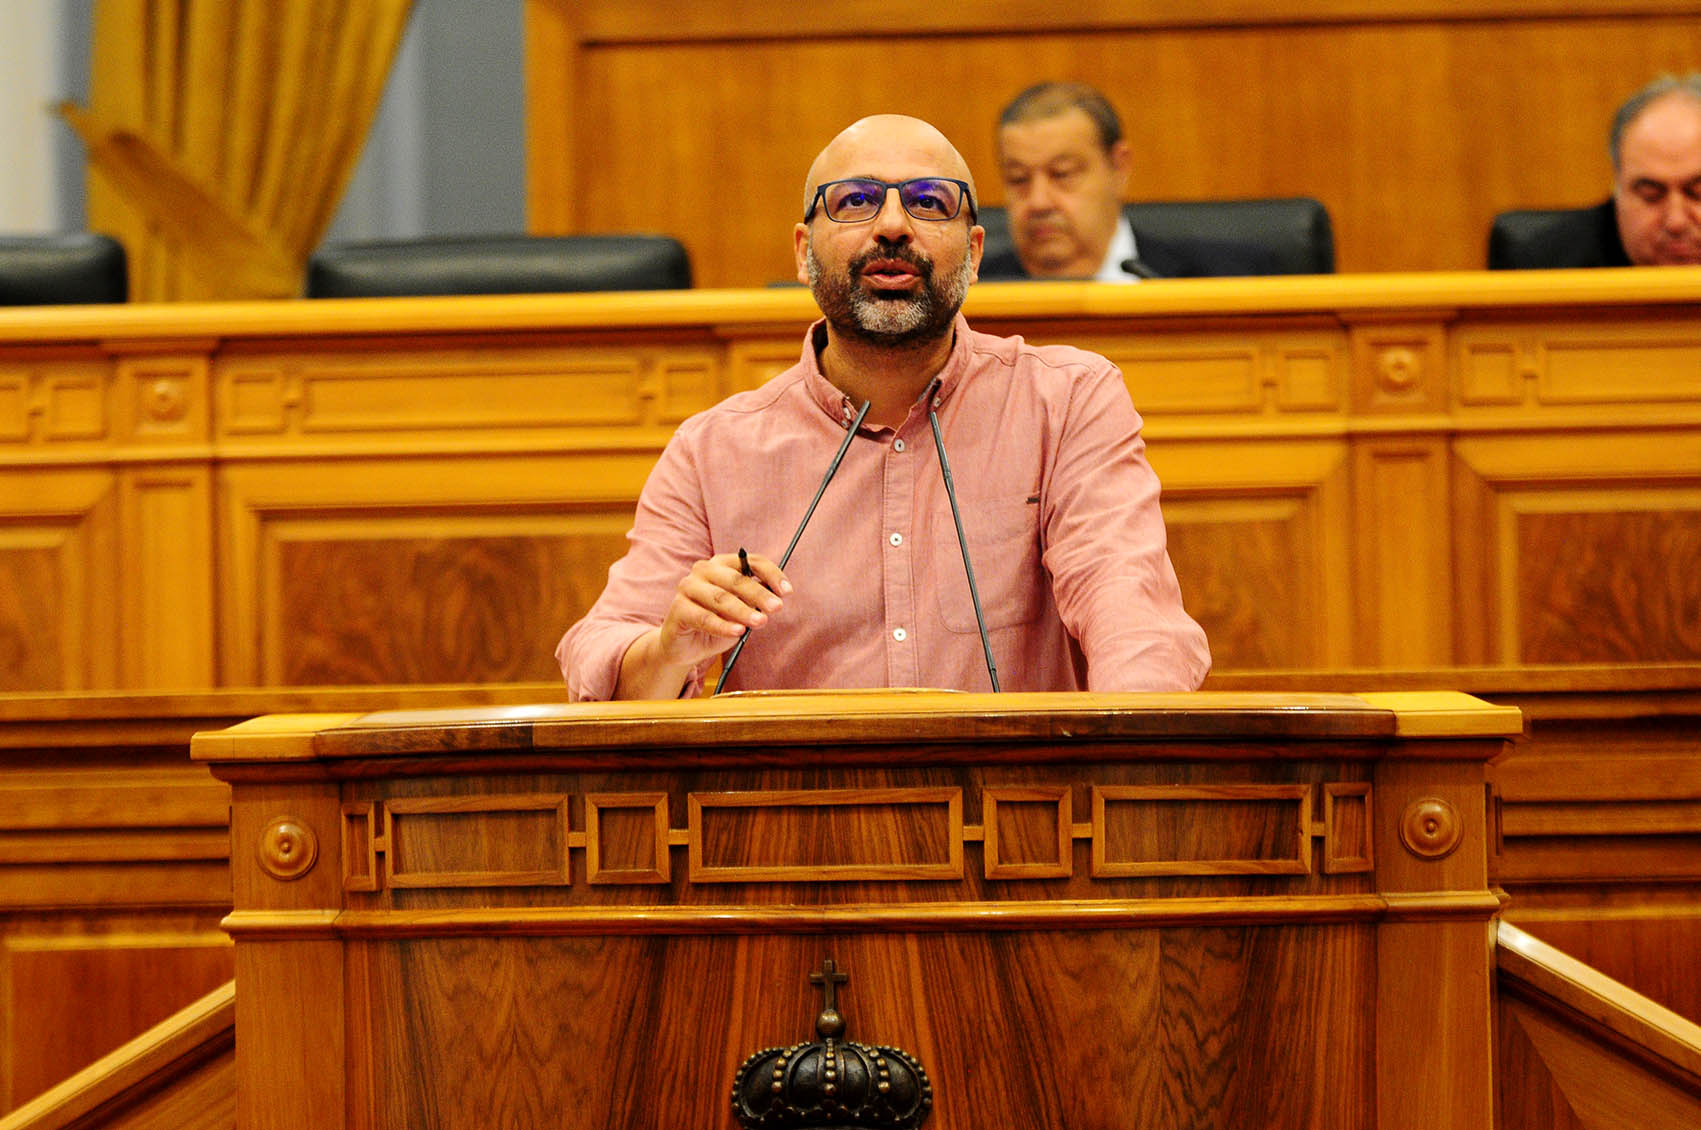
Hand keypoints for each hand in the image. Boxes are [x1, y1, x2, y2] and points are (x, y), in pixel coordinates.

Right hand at [614, 552, 792, 697]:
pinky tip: (738, 632)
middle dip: (759, 594)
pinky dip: (723, 625)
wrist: (685, 647)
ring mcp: (688, 587)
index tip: (787, 591)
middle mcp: (703, 570)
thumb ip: (754, 602)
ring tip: (760, 622)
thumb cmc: (717, 623)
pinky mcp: (678, 609)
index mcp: (722, 564)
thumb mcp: (741, 611)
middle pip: (736, 579)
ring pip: (720, 598)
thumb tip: (775, 599)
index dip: (771, 574)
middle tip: (776, 608)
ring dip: (743, 611)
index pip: (750, 562)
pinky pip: (704, 618)